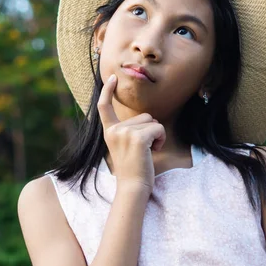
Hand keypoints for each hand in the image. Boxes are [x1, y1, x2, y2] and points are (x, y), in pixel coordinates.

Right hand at [97, 73, 165, 190]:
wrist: (133, 187)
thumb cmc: (133, 169)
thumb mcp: (125, 146)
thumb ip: (128, 131)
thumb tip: (148, 118)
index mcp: (109, 132)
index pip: (104, 107)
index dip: (107, 91)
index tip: (112, 78)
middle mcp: (115, 130)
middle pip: (144, 116)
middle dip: (150, 130)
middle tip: (143, 150)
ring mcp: (125, 133)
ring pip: (153, 121)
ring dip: (156, 135)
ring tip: (148, 152)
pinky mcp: (137, 138)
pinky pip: (158, 128)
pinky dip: (161, 139)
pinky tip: (154, 151)